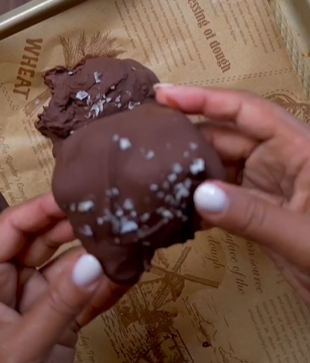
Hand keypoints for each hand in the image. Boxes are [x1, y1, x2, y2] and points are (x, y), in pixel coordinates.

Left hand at [0, 192, 128, 362]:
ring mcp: (38, 300)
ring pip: (70, 269)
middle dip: (78, 230)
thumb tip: (96, 263)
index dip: (42, 208)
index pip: (11, 228)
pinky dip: (106, 289)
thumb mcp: (24, 346)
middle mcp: (11, 282)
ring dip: (98, 260)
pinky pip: (84, 297)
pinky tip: (128, 274)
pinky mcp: (60, 318)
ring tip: (127, 243)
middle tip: (110, 216)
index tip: (75, 195)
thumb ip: (61, 302)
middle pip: (45, 242)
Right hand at [155, 84, 309, 304]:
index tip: (165, 97)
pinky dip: (200, 202)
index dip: (204, 98)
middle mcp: (278, 159)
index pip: (247, 110)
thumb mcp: (303, 238)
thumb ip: (254, 216)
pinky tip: (178, 210)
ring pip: (219, 168)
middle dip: (188, 141)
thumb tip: (201, 195)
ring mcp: (265, 184)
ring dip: (190, 175)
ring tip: (154, 178)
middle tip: (147, 146)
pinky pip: (221, 196)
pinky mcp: (255, 207)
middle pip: (225, 138)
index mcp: (298, 149)